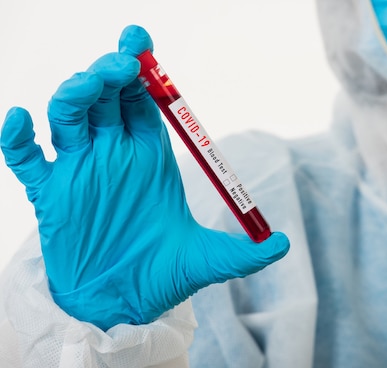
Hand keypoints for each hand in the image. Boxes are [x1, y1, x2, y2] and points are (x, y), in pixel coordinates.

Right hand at [0, 25, 288, 330]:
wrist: (120, 307)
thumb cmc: (162, 278)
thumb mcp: (207, 263)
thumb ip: (243, 254)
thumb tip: (281, 245)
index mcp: (150, 156)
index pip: (144, 100)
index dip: (143, 70)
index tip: (141, 44)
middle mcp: (114, 155)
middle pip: (106, 96)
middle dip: (110, 72)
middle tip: (124, 66)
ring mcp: (79, 170)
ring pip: (67, 114)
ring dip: (75, 93)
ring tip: (92, 86)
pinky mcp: (49, 194)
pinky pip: (26, 157)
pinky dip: (17, 136)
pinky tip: (20, 120)